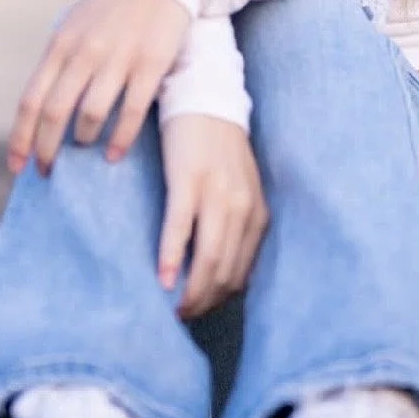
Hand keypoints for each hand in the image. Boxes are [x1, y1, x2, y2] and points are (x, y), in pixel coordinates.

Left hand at [9, 0, 190, 176]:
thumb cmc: (111, 10)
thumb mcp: (73, 28)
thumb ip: (56, 64)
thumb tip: (37, 111)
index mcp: (60, 45)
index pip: (31, 100)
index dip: (20, 138)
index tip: (16, 165)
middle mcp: (84, 53)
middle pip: (55, 113)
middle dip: (46, 149)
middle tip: (47, 172)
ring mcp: (118, 59)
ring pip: (90, 115)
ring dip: (82, 141)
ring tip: (83, 150)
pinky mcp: (150, 64)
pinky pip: (130, 112)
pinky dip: (119, 139)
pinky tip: (113, 155)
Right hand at [158, 113, 268, 319]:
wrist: (204, 100)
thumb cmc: (217, 149)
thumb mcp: (239, 189)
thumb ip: (236, 225)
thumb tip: (222, 271)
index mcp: (257, 214)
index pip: (241, 274)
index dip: (218, 300)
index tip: (197, 313)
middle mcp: (242, 208)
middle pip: (224, 273)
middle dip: (203, 302)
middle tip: (180, 317)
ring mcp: (216, 195)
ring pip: (207, 258)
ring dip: (189, 291)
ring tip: (170, 308)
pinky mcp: (189, 181)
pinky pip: (180, 228)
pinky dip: (171, 257)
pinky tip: (161, 278)